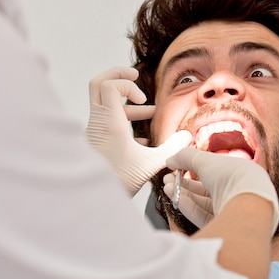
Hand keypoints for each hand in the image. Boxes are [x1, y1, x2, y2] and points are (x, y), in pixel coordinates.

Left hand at [85, 67, 190, 195]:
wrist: (92, 202)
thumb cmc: (118, 182)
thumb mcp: (151, 164)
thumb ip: (171, 148)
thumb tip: (186, 136)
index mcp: (109, 122)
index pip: (109, 85)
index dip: (128, 84)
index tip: (144, 100)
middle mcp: (97, 123)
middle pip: (98, 84)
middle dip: (118, 76)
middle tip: (136, 76)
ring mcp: (94, 133)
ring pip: (105, 105)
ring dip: (127, 104)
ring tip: (150, 112)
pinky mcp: (95, 144)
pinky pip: (107, 123)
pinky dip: (123, 122)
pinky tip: (141, 140)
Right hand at [165, 149, 278, 236]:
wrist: (248, 204)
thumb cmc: (230, 177)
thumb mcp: (204, 160)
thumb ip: (184, 157)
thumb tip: (170, 160)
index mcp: (238, 174)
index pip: (213, 171)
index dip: (192, 169)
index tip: (175, 168)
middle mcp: (237, 192)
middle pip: (206, 189)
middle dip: (184, 184)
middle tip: (167, 180)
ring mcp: (232, 211)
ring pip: (203, 203)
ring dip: (184, 195)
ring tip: (166, 187)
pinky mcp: (225, 227)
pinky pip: (204, 216)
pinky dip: (189, 207)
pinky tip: (175, 199)